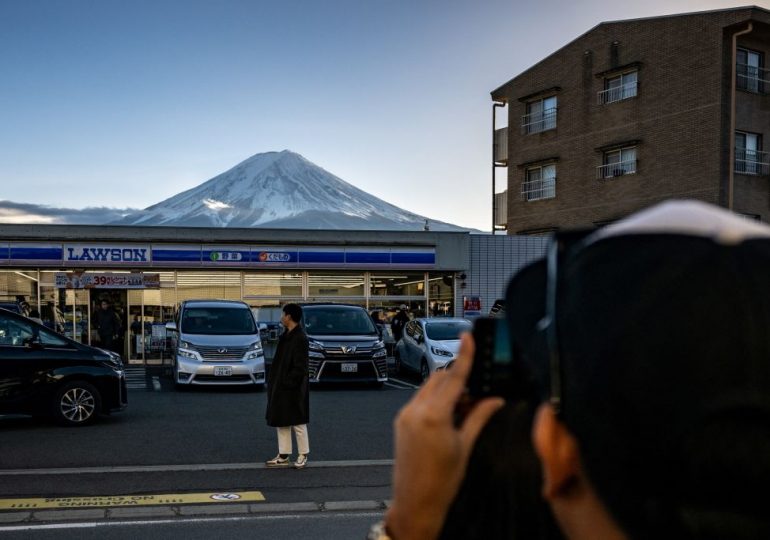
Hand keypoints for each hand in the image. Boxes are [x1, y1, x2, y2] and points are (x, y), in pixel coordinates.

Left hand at [385, 333, 503, 539]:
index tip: (467, 337)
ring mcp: (405, 416)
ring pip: (429, 388)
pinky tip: (448, 416)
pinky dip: (435, 400)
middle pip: (440, 378)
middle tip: (477, 393)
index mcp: (434, 416)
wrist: (416, 502)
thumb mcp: (465, 446)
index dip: (464, 355)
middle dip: (458, 379)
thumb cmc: (441, 481)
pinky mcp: (401, 421)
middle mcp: (416, 411)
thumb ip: (479, 416)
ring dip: (446, 390)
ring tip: (463, 410)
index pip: (454, 377)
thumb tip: (495, 400)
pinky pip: (420, 400)